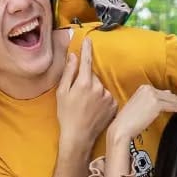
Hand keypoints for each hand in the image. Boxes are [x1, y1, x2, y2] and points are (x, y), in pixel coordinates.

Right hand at [56, 39, 116, 159]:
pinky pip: (106, 96)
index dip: (87, 49)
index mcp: (84, 83)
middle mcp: (98, 87)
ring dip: (94, 90)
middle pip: (92, 75)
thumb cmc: (66, 115)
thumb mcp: (62, 92)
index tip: (89, 39)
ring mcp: (108, 96)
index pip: (86, 60)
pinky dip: (101, 99)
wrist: (79, 136)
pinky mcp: (114, 105)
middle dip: (85, 80)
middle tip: (78, 94)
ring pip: (100, 86)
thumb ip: (69, 73)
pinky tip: (94, 109)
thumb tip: (73, 56)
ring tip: (86, 104)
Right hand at [107, 84, 176, 147]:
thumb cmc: (128, 122)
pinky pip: (174, 106)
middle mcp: (148, 88)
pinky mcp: (156, 104)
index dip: (175, 99)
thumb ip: (153, 101)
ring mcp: (152, 95)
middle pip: (170, 96)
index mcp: (144, 88)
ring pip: (174, 100)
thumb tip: (168, 95)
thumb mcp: (141, 107)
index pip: (164, 93)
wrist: (121, 128)